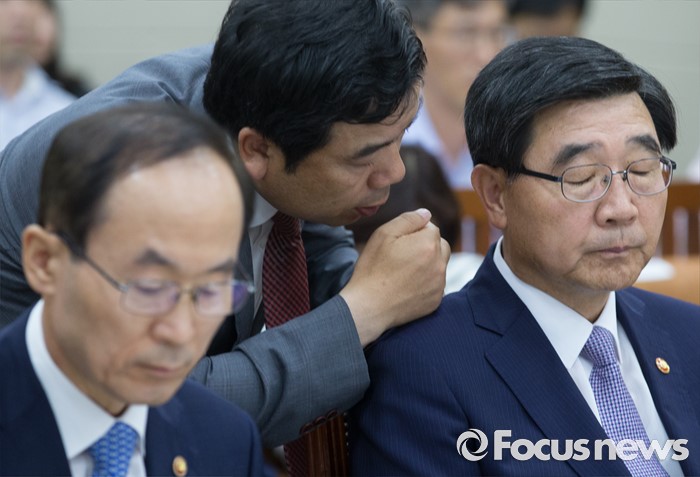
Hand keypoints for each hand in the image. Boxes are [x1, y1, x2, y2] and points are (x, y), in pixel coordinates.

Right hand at [340, 208, 449, 345]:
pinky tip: (406, 286)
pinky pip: (435, 284)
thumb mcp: (384, 234)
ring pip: (438, 265)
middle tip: (402, 256)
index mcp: (429, 244)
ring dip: (426, 263)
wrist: (369, 307)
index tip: (397, 243)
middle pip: (440, 245)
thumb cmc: (373, 268)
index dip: (413, 232)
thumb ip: (408, 219)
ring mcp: (439, 284)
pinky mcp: (436, 300)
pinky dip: (425, 282)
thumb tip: (426, 213)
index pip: (431, 227)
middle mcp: (439, 264)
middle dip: (425, 246)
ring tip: (402, 272)